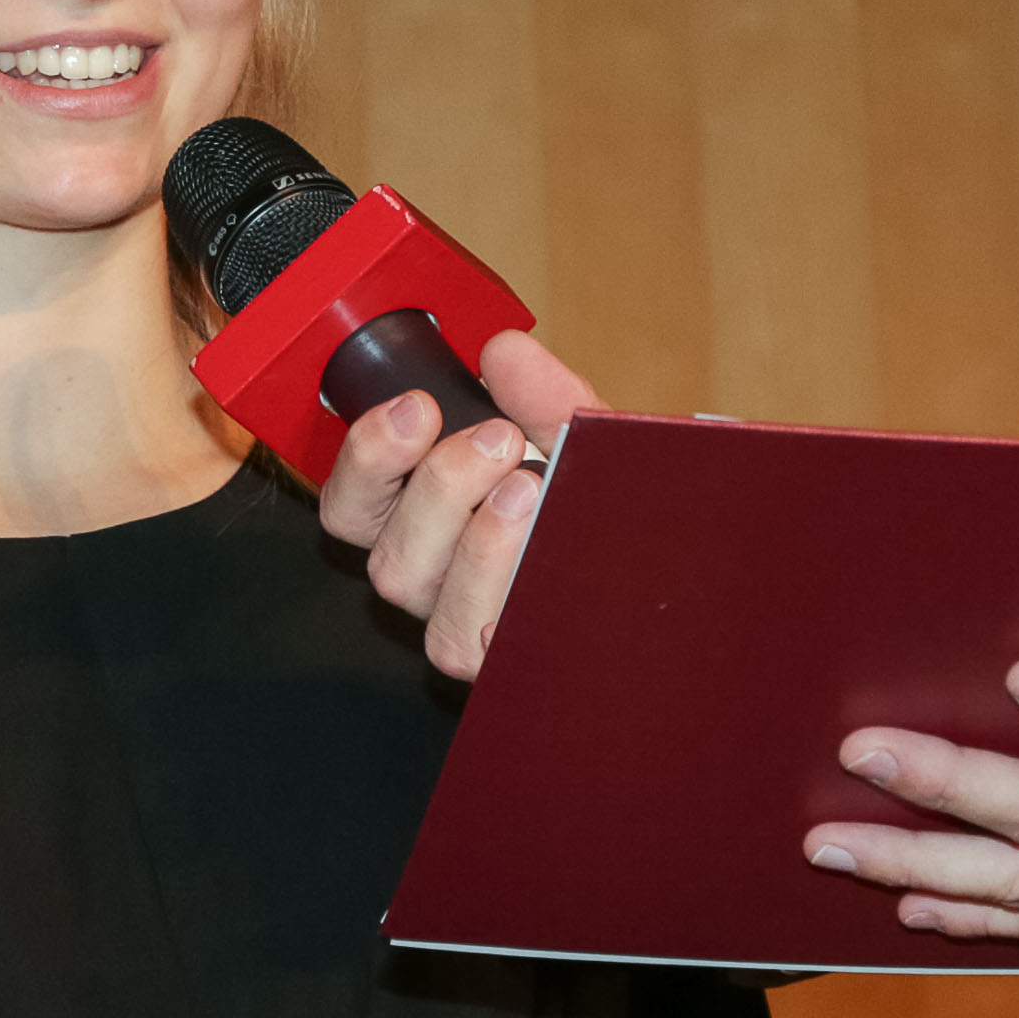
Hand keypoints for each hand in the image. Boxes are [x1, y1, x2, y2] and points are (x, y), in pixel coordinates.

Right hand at [311, 329, 603, 680]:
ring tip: (527, 491)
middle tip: (498, 439)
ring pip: (436, 615)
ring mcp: (475, 631)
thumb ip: (540, 393)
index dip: (368, 459)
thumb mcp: (577, 434)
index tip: (418, 409)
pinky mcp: (515, 664)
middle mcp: (437, 584)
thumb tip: (503, 354)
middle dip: (439, 488)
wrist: (669, 560)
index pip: (350, 509)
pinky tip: (538, 568)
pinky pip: (491, 654)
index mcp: (423, 524)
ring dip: (478, 545)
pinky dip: (508, 605)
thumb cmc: (602, 498)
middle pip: (390, 563)